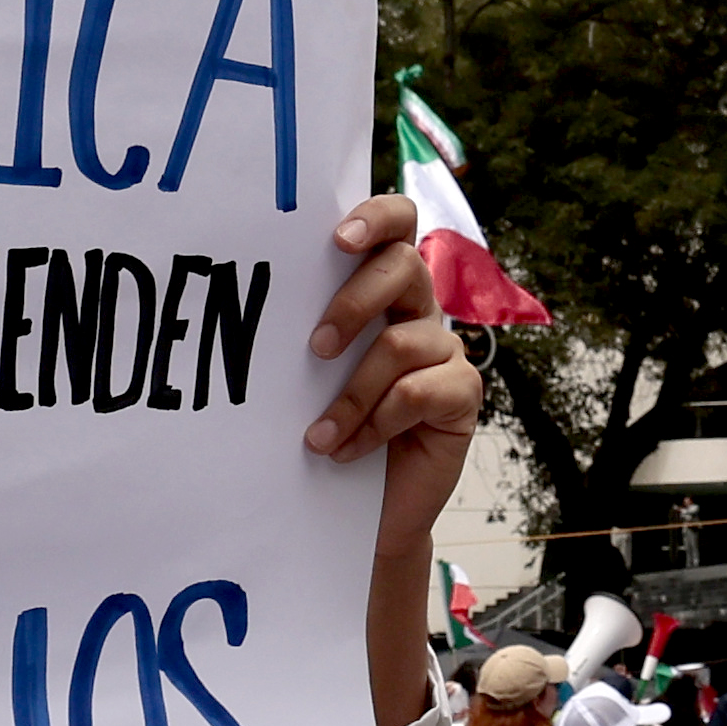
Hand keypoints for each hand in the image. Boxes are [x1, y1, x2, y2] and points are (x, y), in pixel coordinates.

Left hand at [307, 189, 480, 483]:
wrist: (363, 508)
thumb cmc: (331, 429)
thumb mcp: (313, 374)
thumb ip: (312, 332)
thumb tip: (263, 306)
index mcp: (383, 289)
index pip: (396, 224)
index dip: (376, 217)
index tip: (338, 239)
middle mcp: (420, 310)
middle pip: (403, 266)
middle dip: (353, 303)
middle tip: (315, 348)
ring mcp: (446, 351)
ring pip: (400, 343)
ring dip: (350, 396)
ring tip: (318, 436)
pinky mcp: (463, 394)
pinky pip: (418, 392)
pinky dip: (376, 423)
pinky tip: (348, 450)